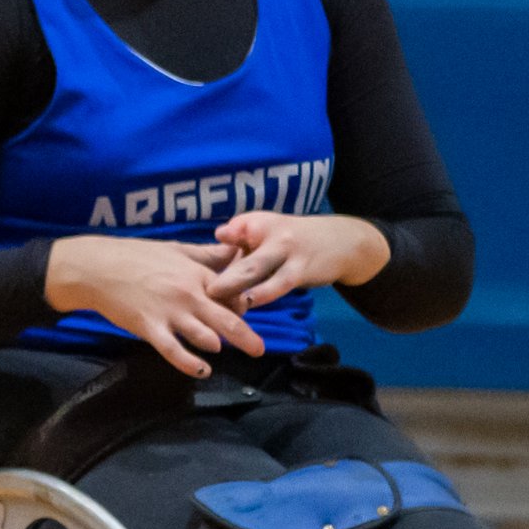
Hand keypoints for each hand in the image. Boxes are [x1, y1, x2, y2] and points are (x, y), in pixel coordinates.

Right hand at [46, 233, 265, 376]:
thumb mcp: (177, 249)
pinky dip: (191, 364)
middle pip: (227, 320)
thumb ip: (207, 254)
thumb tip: (236, 251)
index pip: (232, 294)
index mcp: (197, 274)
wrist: (97, 267)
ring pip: (205, 337)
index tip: (242, 312)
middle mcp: (189, 295)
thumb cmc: (136, 255)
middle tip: (260, 350)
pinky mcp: (150, 328)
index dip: (242, 305)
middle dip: (247, 338)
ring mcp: (170, 313)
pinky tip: (202, 370)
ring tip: (220, 351)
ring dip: (216, 346)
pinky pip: (175, 352)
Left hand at [206, 211, 390, 313]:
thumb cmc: (293, 238)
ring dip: (240, 289)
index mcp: (257, 224)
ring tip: (220, 300)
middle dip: (223, 278)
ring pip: (259, 273)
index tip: (188, 271)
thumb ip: (241, 236)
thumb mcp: (267, 229)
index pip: (229, 237)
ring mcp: (287, 254)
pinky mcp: (301, 271)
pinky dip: (264, 295)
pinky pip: (280, 285)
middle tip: (201, 291)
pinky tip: (250, 303)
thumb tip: (218, 234)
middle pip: (242, 259)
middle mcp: (271, 235)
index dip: (209, 255)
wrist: (340, 240)